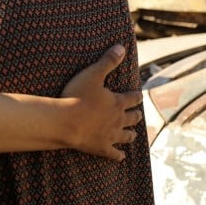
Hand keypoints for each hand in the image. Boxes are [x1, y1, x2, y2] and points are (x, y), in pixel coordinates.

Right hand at [58, 45, 142, 160]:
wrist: (67, 122)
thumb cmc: (77, 96)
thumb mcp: (93, 74)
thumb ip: (108, 61)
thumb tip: (122, 47)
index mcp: (117, 102)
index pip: (132, 98)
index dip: (136, 96)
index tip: (138, 95)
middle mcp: (118, 120)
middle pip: (132, 118)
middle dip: (136, 115)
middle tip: (137, 114)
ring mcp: (111, 136)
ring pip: (127, 136)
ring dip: (131, 134)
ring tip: (133, 134)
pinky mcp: (102, 148)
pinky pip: (114, 154)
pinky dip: (119, 156)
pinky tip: (122, 157)